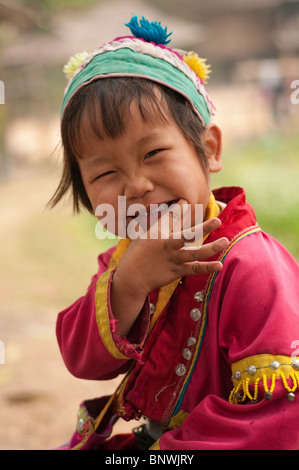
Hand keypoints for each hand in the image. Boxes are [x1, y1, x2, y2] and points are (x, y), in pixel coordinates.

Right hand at [110, 199, 228, 336]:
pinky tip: (219, 265)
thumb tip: (177, 204)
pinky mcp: (177, 271)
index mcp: (158, 233)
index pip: (171, 217)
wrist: (132, 276)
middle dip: (204, 228)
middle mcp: (168, 245)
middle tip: (218, 220)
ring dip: (211, 247)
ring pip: (195, 253)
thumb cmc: (138, 252)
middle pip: (188, 235)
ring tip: (225, 241)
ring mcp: (174, 259)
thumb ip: (163, 220)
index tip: (186, 200)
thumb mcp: (144, 233)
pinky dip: (207, 267)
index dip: (179, 208)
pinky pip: (195, 269)